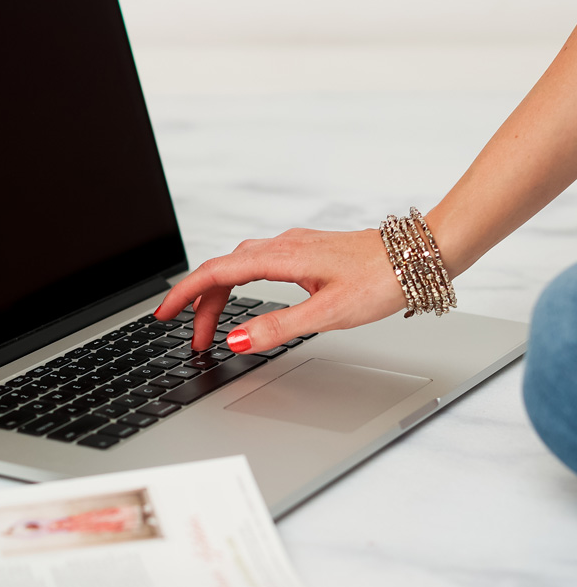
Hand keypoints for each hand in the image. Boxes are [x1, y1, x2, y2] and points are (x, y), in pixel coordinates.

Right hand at [154, 228, 406, 352]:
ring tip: (213, 328)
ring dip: (220, 297)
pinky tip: (247, 301)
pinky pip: (257, 266)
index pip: (216, 272)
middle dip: (200, 305)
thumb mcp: (328, 313)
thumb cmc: (384, 279)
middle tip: (191, 338)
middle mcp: (282, 247)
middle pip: (223, 271)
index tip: (164, 314)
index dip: (185, 294)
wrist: (422, 256)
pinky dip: (239, 286)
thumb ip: (277, 327)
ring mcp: (294, 248)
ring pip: (240, 268)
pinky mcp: (306, 254)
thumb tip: (235, 339)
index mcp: (281, 257)